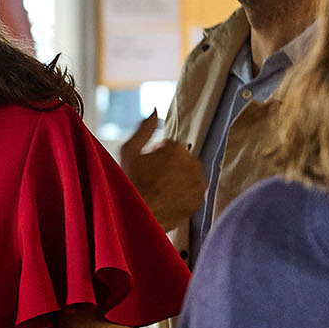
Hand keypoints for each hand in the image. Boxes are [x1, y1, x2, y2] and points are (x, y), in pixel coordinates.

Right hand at [119, 110, 204, 231]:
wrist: (135, 216)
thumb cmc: (129, 184)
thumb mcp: (128, 151)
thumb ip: (144, 128)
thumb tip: (154, 111)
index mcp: (176, 149)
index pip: (170, 146)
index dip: (155, 155)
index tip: (146, 167)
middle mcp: (192, 164)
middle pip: (182, 159)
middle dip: (169, 165)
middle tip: (152, 179)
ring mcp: (198, 183)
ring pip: (189, 174)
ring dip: (177, 178)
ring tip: (159, 190)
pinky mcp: (200, 200)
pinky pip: (193, 190)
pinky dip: (183, 193)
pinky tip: (168, 198)